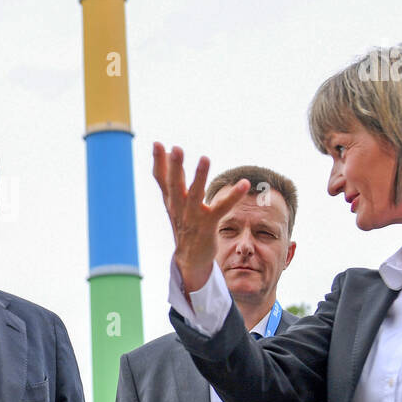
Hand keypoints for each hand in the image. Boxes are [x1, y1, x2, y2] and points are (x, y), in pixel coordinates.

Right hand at [152, 142, 249, 294]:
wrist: (190, 258)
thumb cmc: (184, 224)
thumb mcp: (174, 201)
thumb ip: (172, 178)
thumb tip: (168, 151)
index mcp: (170, 200)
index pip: (161, 179)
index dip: (158, 161)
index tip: (157, 143)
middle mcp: (178, 207)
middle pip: (175, 185)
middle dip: (174, 167)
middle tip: (176, 149)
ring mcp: (193, 217)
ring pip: (194, 194)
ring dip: (199, 176)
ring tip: (205, 158)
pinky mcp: (208, 225)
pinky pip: (222, 208)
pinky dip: (233, 196)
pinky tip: (244, 184)